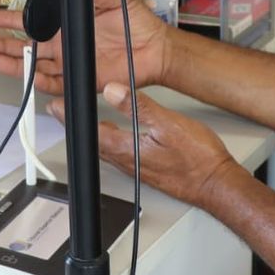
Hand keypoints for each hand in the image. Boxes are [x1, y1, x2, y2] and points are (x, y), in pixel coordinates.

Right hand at [0, 0, 171, 94]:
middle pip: (28, 46)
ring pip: (36, 65)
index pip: (35, 22)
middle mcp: (66, 44)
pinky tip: (28, 78)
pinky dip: (42, 82)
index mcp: (69, 24)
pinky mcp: (82, 79)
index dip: (13, 21)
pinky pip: (57, 83)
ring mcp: (72, 62)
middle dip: (5, 44)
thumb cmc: (136, 24)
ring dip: (15, 64)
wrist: (155, 48)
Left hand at [58, 83, 241, 207]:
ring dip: (96, 136)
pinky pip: (123, 156)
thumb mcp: (169, 124)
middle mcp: (130, 163)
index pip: (92, 133)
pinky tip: (122, 137)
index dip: (72, 118)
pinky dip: (114, 143)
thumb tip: (113, 91)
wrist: (217, 184)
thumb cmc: (198, 159)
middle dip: (80, 128)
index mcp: (129, 150)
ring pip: (109, 151)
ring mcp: (139, 170)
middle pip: (96, 144)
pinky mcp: (150, 172)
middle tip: (66, 113)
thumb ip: (139, 106)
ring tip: (90, 122)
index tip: (58, 107)